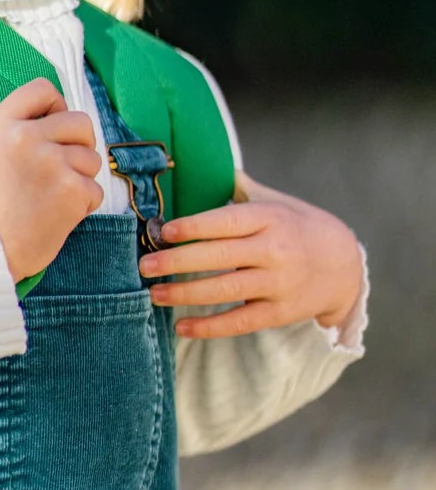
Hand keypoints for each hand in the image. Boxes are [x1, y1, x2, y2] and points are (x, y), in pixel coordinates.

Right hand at [0, 80, 103, 281]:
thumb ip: (18, 128)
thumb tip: (59, 116)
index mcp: (1, 123)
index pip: (43, 89)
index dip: (55, 107)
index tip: (50, 127)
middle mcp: (27, 136)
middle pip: (80, 121)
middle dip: (79, 143)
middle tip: (62, 166)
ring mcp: (53, 163)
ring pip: (92, 158)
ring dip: (81, 177)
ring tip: (54, 195)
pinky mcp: (72, 190)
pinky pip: (95, 189)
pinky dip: (82, 204)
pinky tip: (58, 213)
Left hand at [137, 168, 363, 338]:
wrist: (345, 266)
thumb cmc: (299, 226)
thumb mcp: (276, 201)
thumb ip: (240, 187)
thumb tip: (201, 162)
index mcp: (271, 218)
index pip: (228, 221)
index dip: (194, 226)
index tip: (164, 231)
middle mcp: (276, 250)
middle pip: (220, 256)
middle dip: (178, 261)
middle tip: (145, 265)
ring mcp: (279, 283)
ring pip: (226, 290)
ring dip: (186, 294)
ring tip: (154, 294)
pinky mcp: (281, 313)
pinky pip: (241, 321)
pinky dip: (210, 326)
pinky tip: (182, 326)